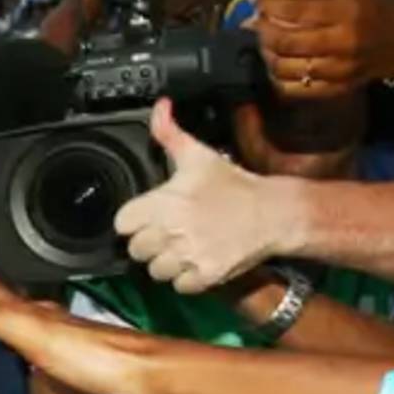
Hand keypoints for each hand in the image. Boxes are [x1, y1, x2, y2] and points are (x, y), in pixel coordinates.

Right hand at [0, 243, 176, 393]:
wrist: (149, 388)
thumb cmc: (99, 360)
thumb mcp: (38, 335)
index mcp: (34, 313)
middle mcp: (44, 324)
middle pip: (1, 298)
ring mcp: (57, 347)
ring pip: (17, 321)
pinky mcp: (68, 372)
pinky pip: (32, 349)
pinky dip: (17, 339)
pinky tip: (18, 343)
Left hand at [115, 100, 280, 295]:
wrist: (271, 212)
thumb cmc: (233, 184)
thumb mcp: (198, 154)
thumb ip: (169, 132)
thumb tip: (159, 107)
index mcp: (163, 202)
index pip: (122, 223)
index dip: (133, 220)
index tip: (146, 217)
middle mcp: (170, 232)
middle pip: (135, 250)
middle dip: (148, 243)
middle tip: (166, 233)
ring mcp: (187, 256)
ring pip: (155, 271)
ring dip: (165, 263)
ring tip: (181, 248)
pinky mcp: (204, 276)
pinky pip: (179, 287)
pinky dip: (186, 279)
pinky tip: (196, 261)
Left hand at [252, 0, 393, 98]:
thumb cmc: (378, 4)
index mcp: (347, 11)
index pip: (295, 10)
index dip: (269, 5)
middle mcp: (342, 43)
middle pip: (286, 41)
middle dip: (263, 30)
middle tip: (256, 22)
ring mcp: (339, 70)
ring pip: (286, 68)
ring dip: (267, 54)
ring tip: (265, 41)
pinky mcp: (338, 88)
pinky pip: (296, 90)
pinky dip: (278, 78)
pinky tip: (278, 63)